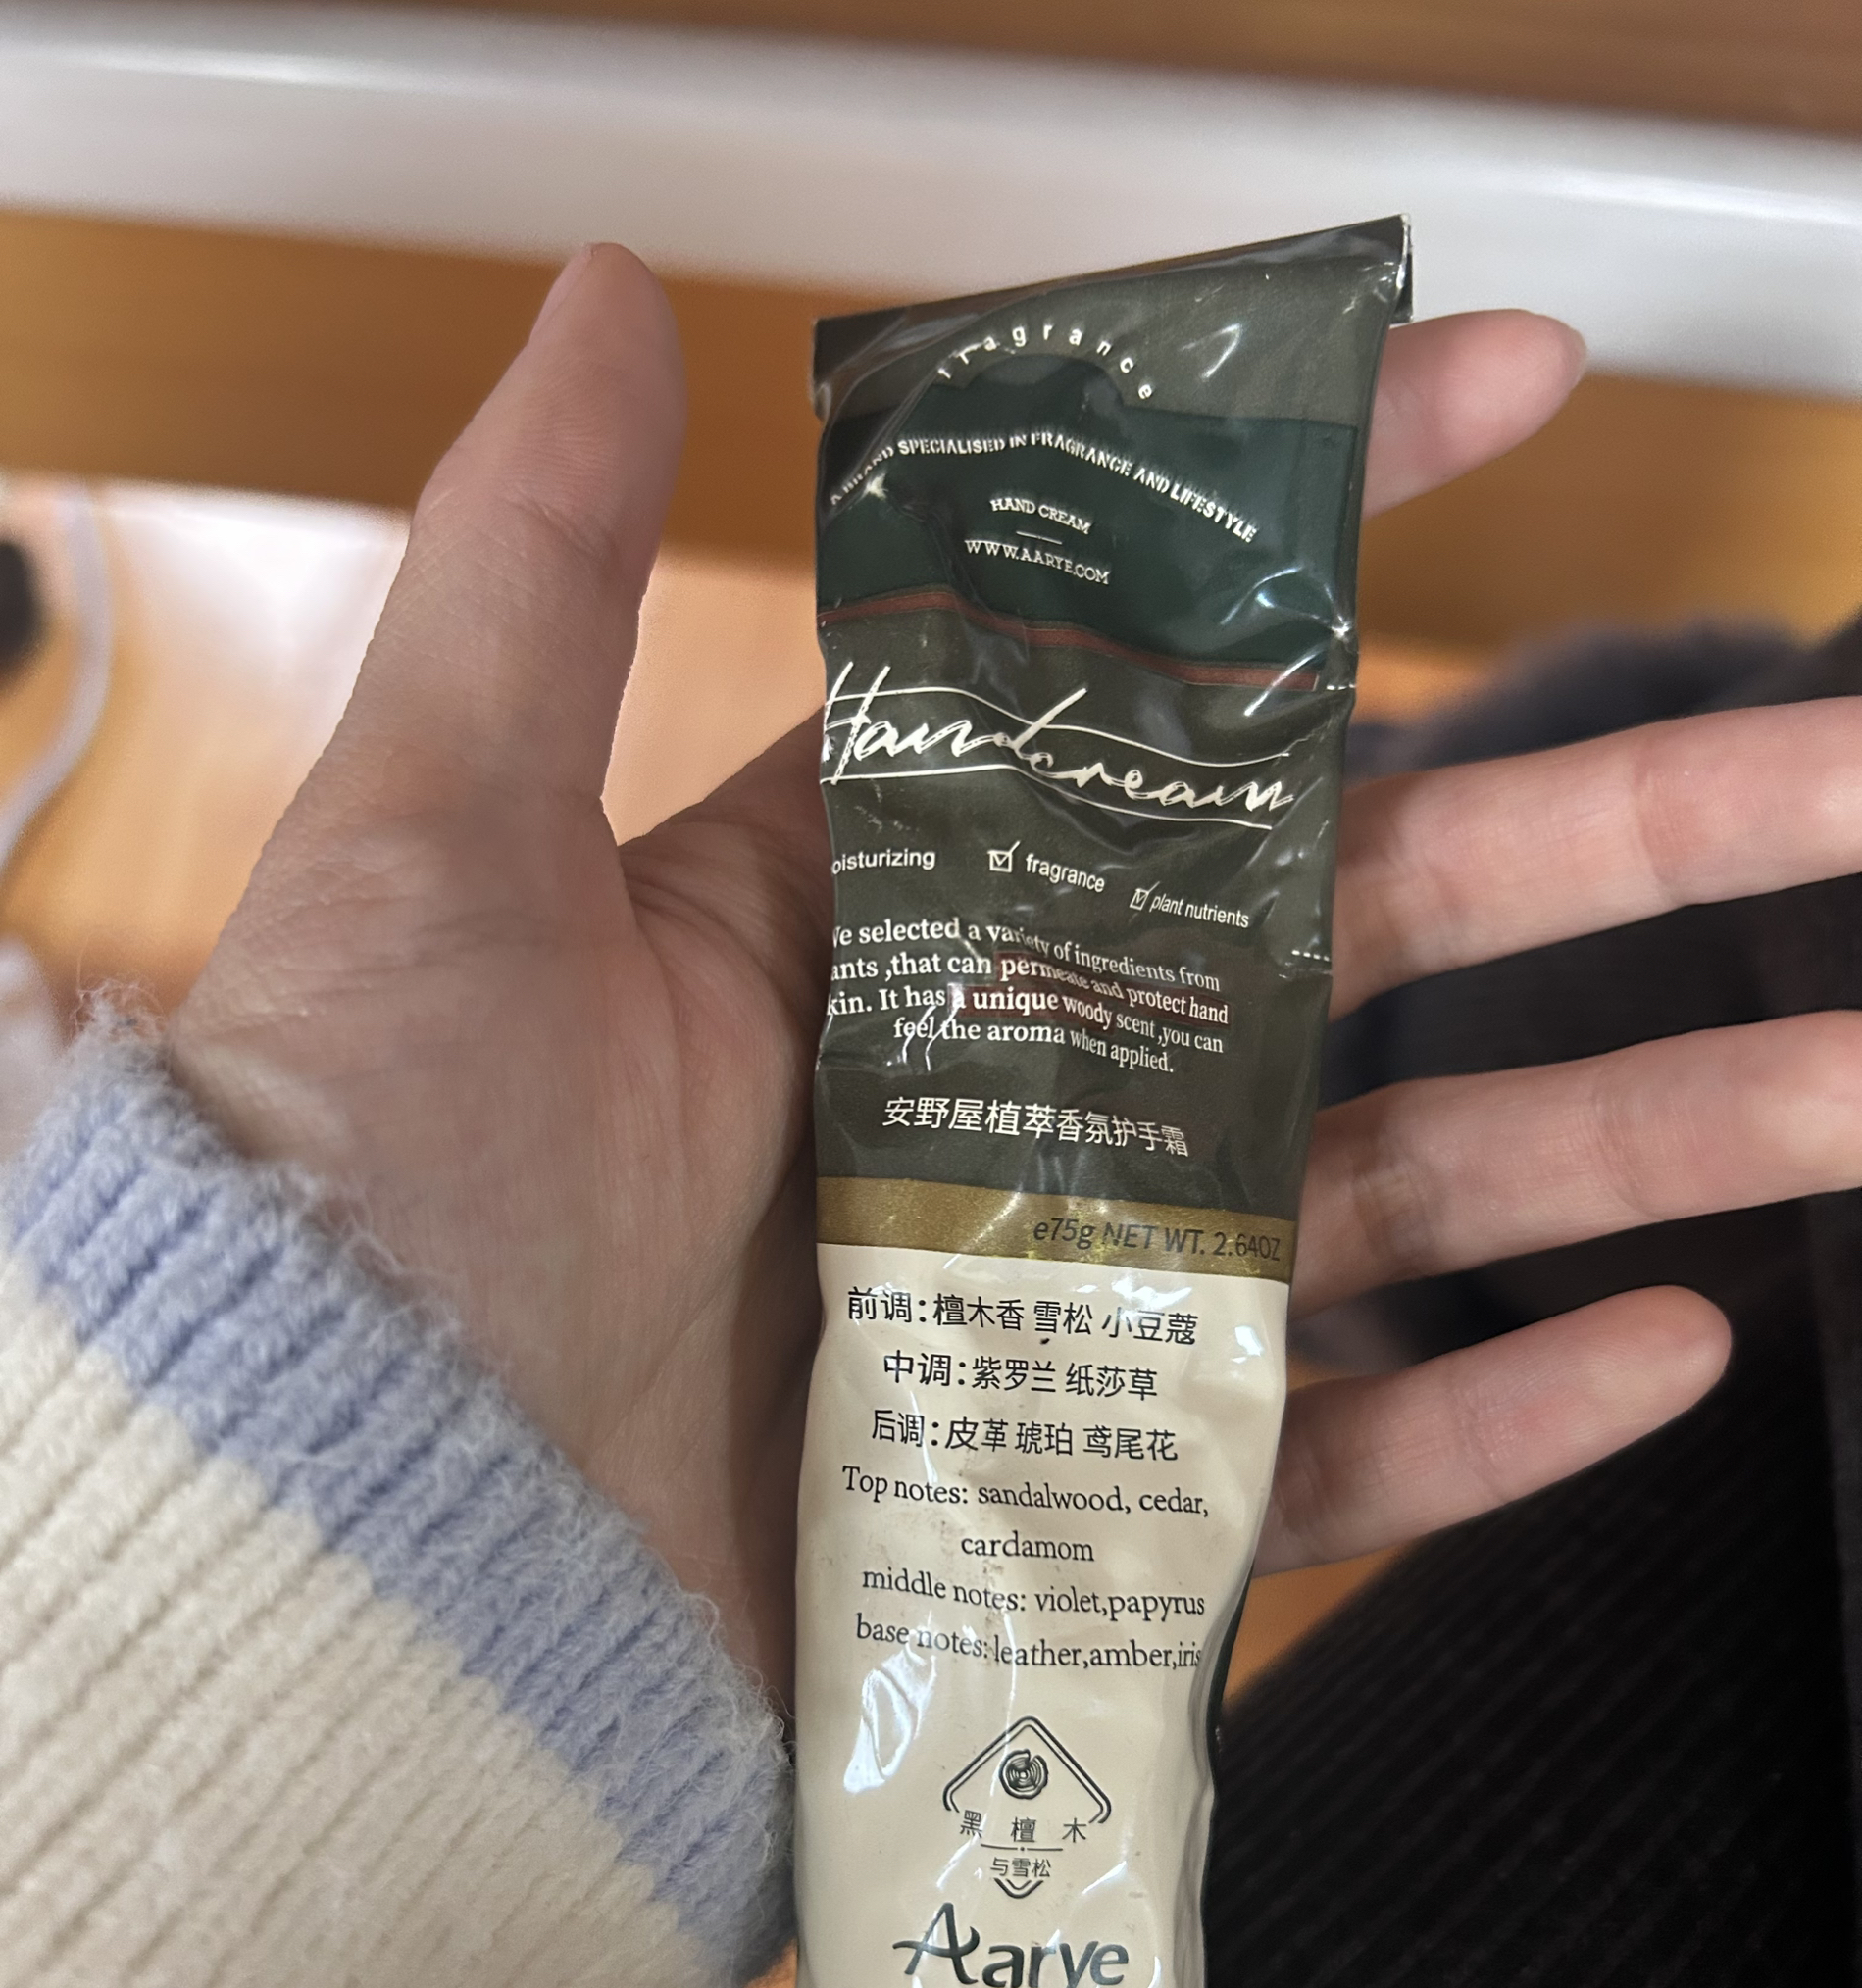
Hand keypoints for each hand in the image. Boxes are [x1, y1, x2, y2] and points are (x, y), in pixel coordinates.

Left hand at [170, 247, 1861, 1703]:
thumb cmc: (371, 1195)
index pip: (1160, 691)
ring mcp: (1067, 1298)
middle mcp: (1002, 1090)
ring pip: (1404, 1189)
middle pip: (1362, 937)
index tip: (1515, 392)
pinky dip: (1501, 1412)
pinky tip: (1673, 1335)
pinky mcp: (1085, 1498)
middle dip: (1611, 837)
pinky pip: (1336, 1451)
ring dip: (1645, 1125)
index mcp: (881, 910)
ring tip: (1852, 1062)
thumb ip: (535, 563)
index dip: (1340, 532)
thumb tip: (597, 290)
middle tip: (1829, 760)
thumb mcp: (439, 842)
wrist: (347, 1563)